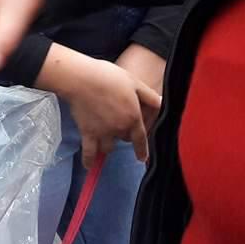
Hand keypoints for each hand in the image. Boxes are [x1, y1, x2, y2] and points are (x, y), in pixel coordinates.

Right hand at [39, 45, 159, 166]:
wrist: (81, 79)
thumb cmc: (108, 77)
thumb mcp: (134, 82)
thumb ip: (149, 96)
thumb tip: (163, 104)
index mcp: (133, 117)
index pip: (141, 138)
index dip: (143, 149)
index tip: (142, 158)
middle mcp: (120, 129)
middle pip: (124, 139)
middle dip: (123, 136)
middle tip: (118, 126)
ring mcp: (103, 133)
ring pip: (108, 147)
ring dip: (108, 145)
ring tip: (104, 139)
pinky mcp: (87, 132)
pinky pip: (89, 152)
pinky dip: (89, 160)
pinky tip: (88, 166)